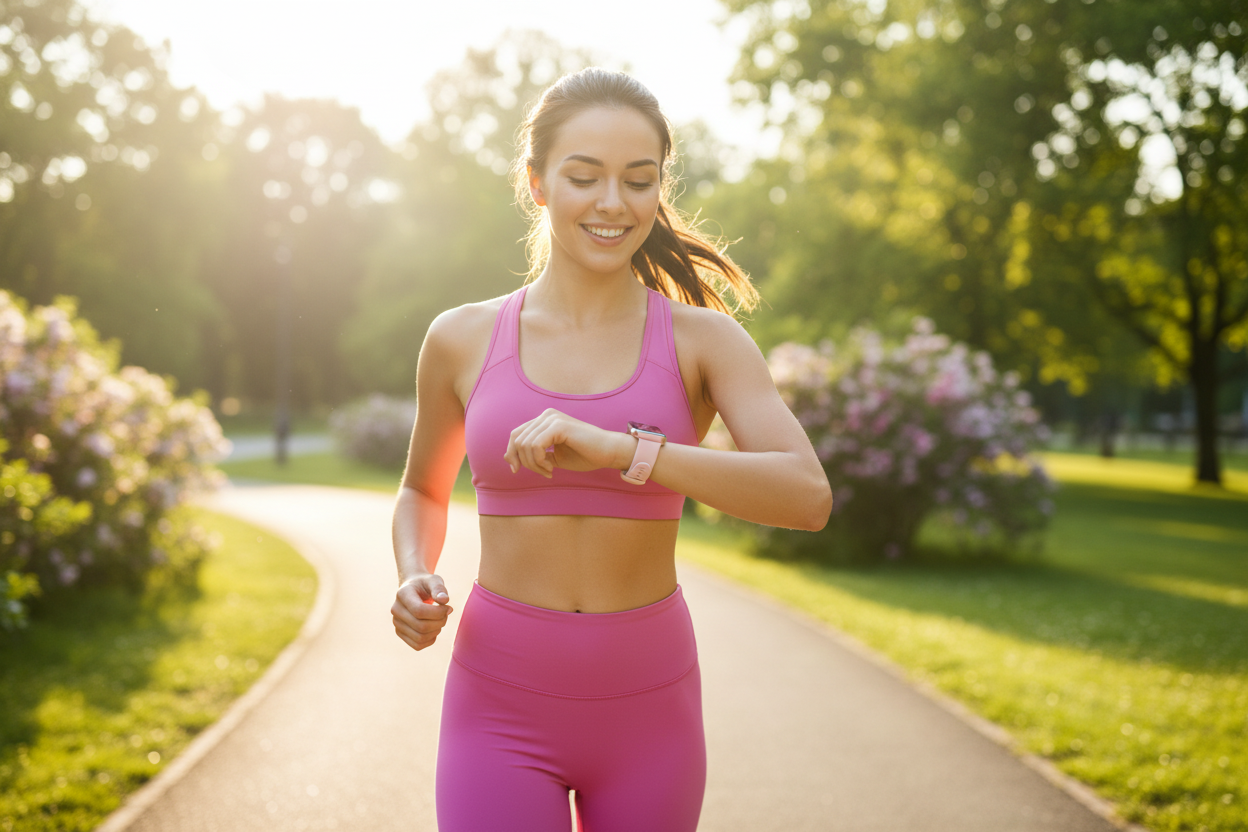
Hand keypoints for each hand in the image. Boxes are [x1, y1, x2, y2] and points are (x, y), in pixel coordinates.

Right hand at [391, 573, 452, 651]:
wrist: (413, 589)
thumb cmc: (425, 584)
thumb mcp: (434, 580)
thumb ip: (439, 588)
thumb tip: (444, 600)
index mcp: (402, 594)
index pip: (419, 611)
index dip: (438, 613)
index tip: (448, 607)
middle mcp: (396, 610)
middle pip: (421, 626)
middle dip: (440, 622)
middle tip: (446, 613)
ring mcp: (396, 623)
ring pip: (420, 638)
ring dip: (436, 631)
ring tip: (440, 620)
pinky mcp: (400, 633)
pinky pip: (417, 645)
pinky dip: (430, 640)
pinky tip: (434, 628)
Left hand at [504, 408, 634, 477]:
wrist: (608, 452)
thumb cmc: (584, 455)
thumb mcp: (551, 457)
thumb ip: (532, 455)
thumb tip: (507, 458)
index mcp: (543, 420)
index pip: (516, 434)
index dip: (511, 453)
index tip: (516, 470)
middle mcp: (546, 415)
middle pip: (517, 439)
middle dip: (523, 461)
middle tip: (542, 472)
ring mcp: (552, 418)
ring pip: (525, 444)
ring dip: (533, 464)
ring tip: (549, 471)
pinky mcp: (559, 425)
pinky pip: (535, 445)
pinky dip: (539, 461)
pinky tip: (551, 468)